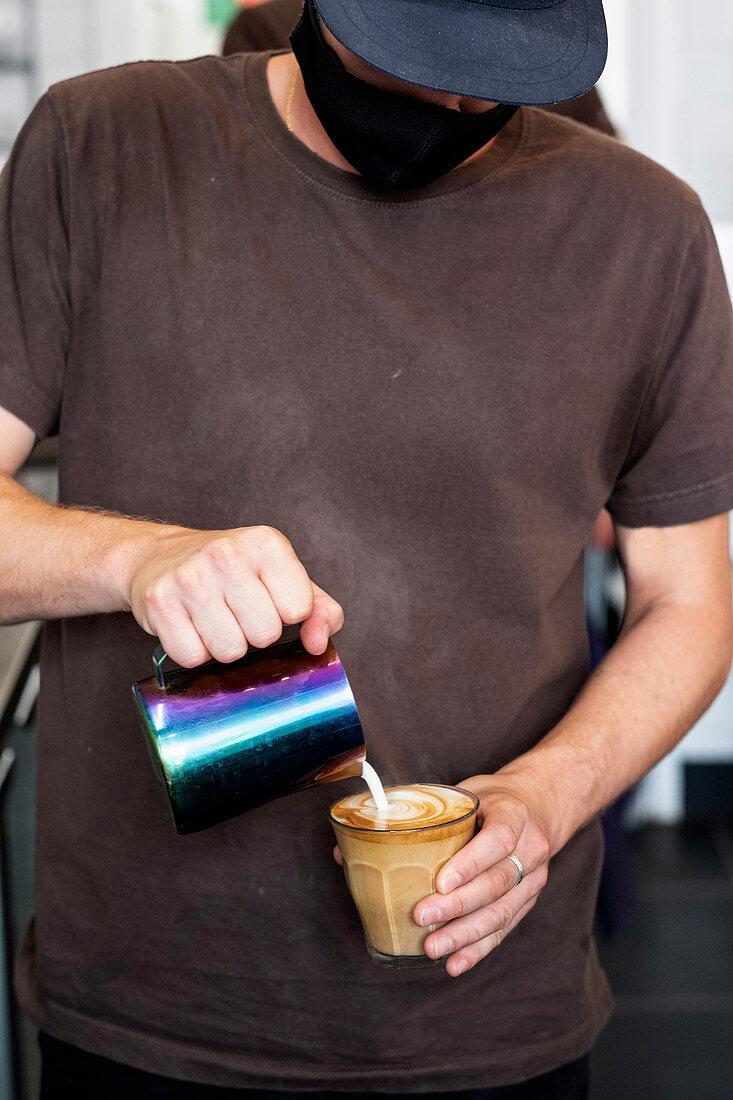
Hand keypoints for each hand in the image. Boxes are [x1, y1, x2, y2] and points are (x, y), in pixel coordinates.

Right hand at [126, 524, 342, 664]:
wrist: (161, 556)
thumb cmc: (233, 573)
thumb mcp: (284, 578)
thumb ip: (319, 610)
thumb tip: (317, 644)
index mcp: (265, 543)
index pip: (299, 610)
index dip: (286, 614)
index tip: (268, 599)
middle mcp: (226, 554)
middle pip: (265, 635)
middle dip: (255, 633)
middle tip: (238, 611)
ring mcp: (189, 577)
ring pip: (230, 651)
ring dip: (225, 645)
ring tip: (215, 618)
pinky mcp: (158, 602)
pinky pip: (192, 657)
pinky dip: (194, 650)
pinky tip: (190, 625)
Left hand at [413, 775, 550, 976]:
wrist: (538, 808)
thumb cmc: (492, 799)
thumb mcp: (468, 792)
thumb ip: (433, 814)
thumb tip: (366, 839)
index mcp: (515, 815)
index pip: (498, 840)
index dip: (470, 864)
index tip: (439, 882)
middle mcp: (530, 849)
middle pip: (496, 883)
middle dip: (457, 905)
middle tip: (422, 917)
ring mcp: (533, 879)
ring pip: (501, 912)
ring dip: (465, 934)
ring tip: (433, 948)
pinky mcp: (528, 902)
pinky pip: (504, 929)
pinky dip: (478, 949)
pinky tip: (455, 963)